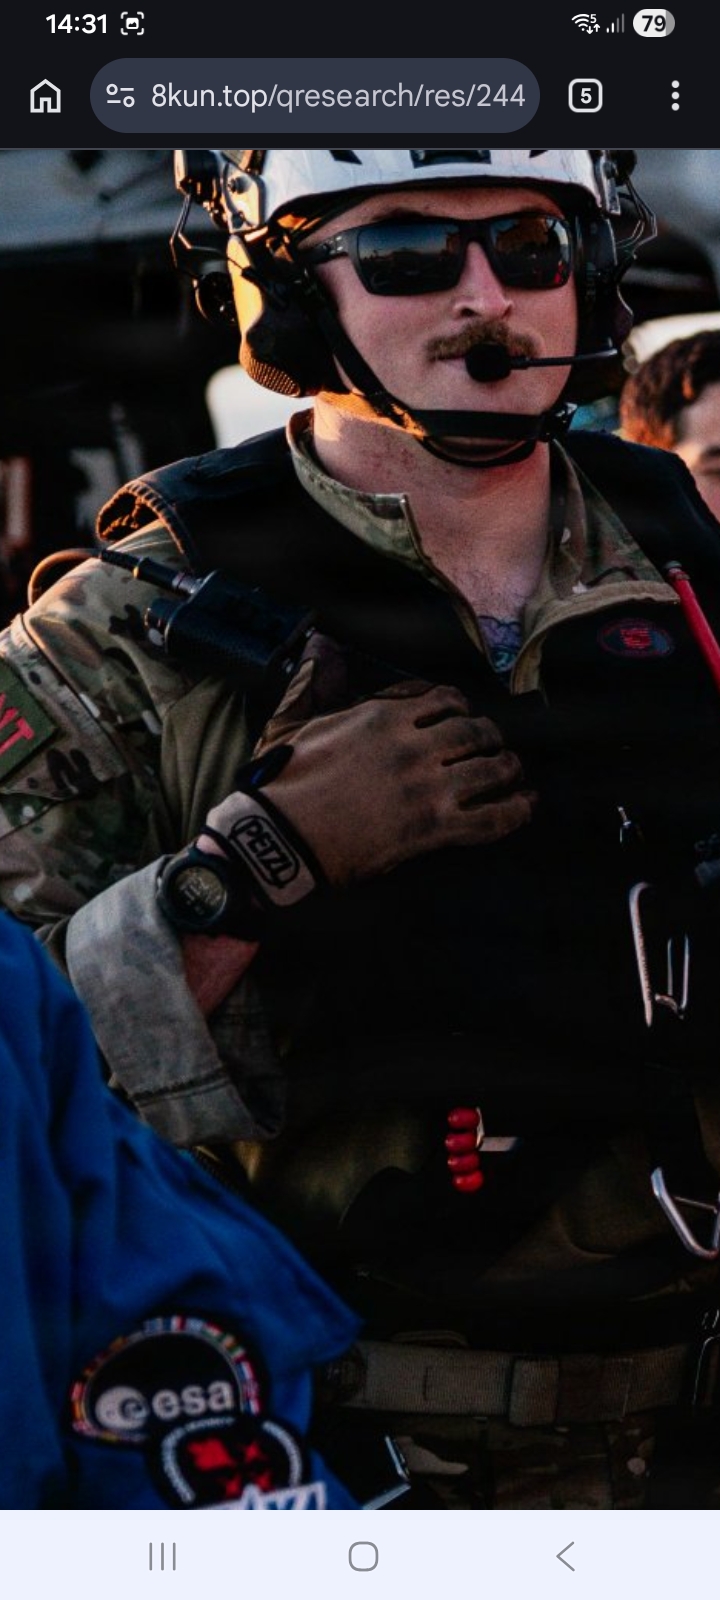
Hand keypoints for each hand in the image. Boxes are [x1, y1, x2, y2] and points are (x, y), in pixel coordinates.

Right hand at [199, 638, 534, 903]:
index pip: (440, 699)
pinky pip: (489, 817)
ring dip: (507, 769)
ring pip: (489, 769)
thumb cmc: (281, 784)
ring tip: (515, 773)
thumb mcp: (291, 723)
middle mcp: (412, 746)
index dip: (459, 706)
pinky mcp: (432, 828)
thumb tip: (322, 643)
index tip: (462, 715)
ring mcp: (427, 787)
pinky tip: (526, 806)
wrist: (280, 838)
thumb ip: (316, 682)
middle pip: (473, 732)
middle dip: (490, 736)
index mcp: (382, 717)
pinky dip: (515, 812)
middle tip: (495, 744)